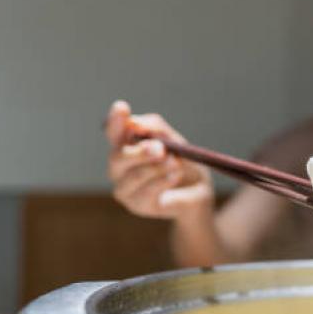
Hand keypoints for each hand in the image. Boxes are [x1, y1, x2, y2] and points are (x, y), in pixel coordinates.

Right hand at [105, 100, 213, 219]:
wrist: (198, 191)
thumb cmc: (183, 163)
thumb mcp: (175, 141)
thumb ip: (157, 129)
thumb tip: (135, 124)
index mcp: (126, 146)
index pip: (114, 132)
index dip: (115, 120)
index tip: (122, 107)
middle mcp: (120, 168)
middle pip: (117, 157)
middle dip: (140, 152)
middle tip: (160, 148)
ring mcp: (126, 188)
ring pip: (131, 177)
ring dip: (155, 168)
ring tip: (175, 163)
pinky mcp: (138, 206)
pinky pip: (144, 193)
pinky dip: (161, 182)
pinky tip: (174, 175)